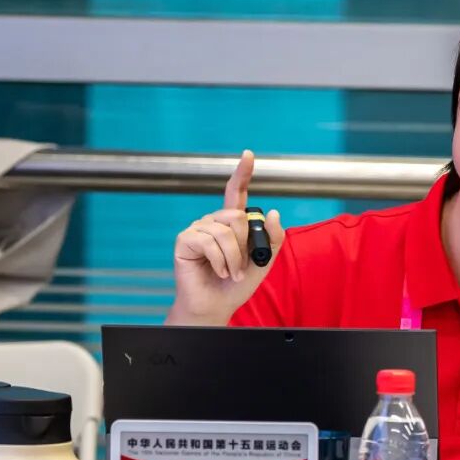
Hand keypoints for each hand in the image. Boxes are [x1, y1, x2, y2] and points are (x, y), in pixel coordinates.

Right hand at [167, 150, 285, 324]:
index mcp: (232, 223)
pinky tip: (218, 271)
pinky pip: (209, 242)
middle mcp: (214, 221)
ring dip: (233, 258)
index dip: (242, 173)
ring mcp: (198, 229)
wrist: (217, 304)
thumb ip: (273, 238)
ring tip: (230, 272)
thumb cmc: (237, 283)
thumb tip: (274, 212)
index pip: (236, 193)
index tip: (248, 155)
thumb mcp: (264, 260)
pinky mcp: (185, 240)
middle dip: (244, 246)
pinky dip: (219, 261)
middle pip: (237, 216)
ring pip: (225, 231)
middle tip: (240, 266)